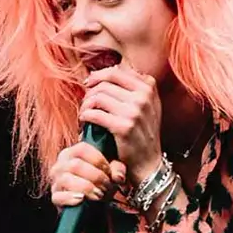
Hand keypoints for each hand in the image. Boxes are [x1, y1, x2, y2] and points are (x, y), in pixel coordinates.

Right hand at [50, 142, 126, 208]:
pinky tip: (82, 199)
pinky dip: (71, 198)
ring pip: (67, 179)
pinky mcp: (55, 197)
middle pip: (76, 165)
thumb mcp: (112, 173)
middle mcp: (61, 164)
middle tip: (107, 186)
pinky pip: (59, 197)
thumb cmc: (100, 184)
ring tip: (99, 195)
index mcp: (72, 153)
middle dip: (95, 177)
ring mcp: (56, 181)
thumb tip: (118, 176)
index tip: (109, 171)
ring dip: (87, 188)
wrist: (94, 206)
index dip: (98, 160)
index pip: (82, 149)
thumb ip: (118, 169)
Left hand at [79, 64, 163, 186]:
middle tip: (85, 103)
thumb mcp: (148, 105)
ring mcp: (134, 112)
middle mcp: (143, 97)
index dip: (97, 76)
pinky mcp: (123, 127)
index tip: (89, 85)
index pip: (115, 72)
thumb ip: (134, 86)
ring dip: (85, 105)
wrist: (149, 163)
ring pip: (97, 97)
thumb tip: (109, 69)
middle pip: (104, 83)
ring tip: (83, 113)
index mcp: (148, 87)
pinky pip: (94, 114)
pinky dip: (84, 117)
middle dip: (89, 92)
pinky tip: (84, 122)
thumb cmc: (143, 132)